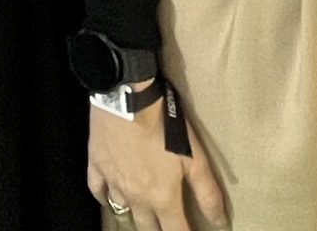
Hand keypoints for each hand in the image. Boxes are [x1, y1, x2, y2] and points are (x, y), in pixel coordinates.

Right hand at [87, 87, 227, 230]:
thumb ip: (208, 192)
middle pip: (147, 227)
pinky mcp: (97, 165)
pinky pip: (98, 191)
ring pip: (122, 211)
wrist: (128, 98)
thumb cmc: (165, 126)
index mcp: (162, 198)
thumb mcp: (195, 158)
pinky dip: (105, 198)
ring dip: (134, 216)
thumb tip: (220, 221)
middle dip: (158, 230)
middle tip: (164, 224)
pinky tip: (110, 198)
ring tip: (142, 215)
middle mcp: (136, 197)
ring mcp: (114, 183)